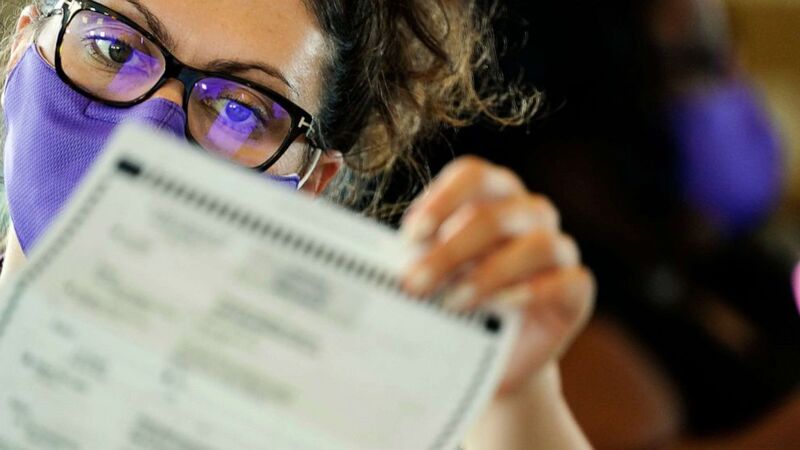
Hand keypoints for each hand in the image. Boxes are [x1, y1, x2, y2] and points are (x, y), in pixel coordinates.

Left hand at [401, 156, 594, 394]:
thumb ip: (417, 259)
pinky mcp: (577, 288)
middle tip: (415, 284)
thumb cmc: (456, 298)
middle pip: (495, 215)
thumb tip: (384, 263)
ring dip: (489, 274)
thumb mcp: (432, 275)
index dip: (442, 200)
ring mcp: (559, 248)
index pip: (473, 175)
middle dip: (449, 252)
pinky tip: (500, 306)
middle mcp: (530, 213)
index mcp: (493, 195)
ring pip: (537, 245)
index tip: (411, 236)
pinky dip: (531, 292)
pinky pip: (566, 281)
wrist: (492, 353)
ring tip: (453, 303)